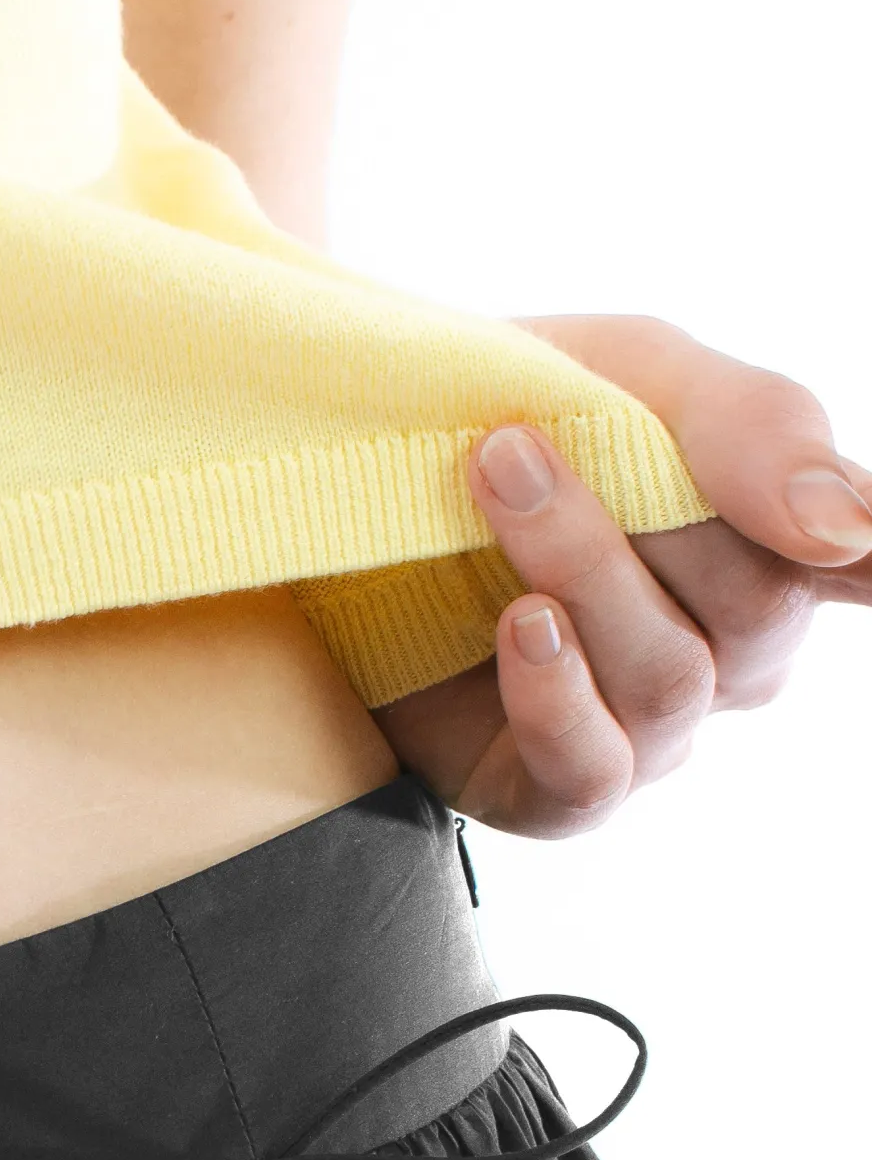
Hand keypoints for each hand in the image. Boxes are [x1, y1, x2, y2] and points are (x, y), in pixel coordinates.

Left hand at [375, 314, 869, 833]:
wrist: (339, 461)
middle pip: (761, 610)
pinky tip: (518, 625)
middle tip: (520, 442)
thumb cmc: (508, 410)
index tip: (855, 543)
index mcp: (776, 553)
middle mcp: (730, 656)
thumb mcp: (635, 372)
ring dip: (579, 571)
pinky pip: (590, 767)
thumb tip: (847, 527)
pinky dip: (555, 693)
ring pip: (670, 678)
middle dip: (652, 518)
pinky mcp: (547, 787)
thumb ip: (755, 428)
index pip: (861, 564)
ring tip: (493, 485)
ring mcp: (646, 732)